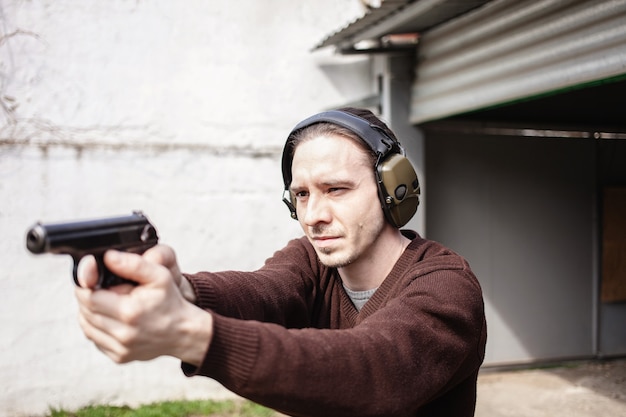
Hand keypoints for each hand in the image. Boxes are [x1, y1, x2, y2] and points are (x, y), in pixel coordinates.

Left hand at [74, 247, 211, 365]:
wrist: (183, 332)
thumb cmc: (170, 302)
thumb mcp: (159, 276)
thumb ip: (133, 263)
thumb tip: (107, 257)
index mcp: (129, 312)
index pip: (89, 297)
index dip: (86, 285)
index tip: (92, 278)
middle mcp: (123, 334)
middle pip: (85, 312)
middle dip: (88, 297)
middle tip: (101, 288)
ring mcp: (120, 348)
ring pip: (87, 327)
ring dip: (90, 312)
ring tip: (106, 302)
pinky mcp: (119, 357)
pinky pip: (96, 339)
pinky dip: (97, 327)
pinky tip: (111, 318)